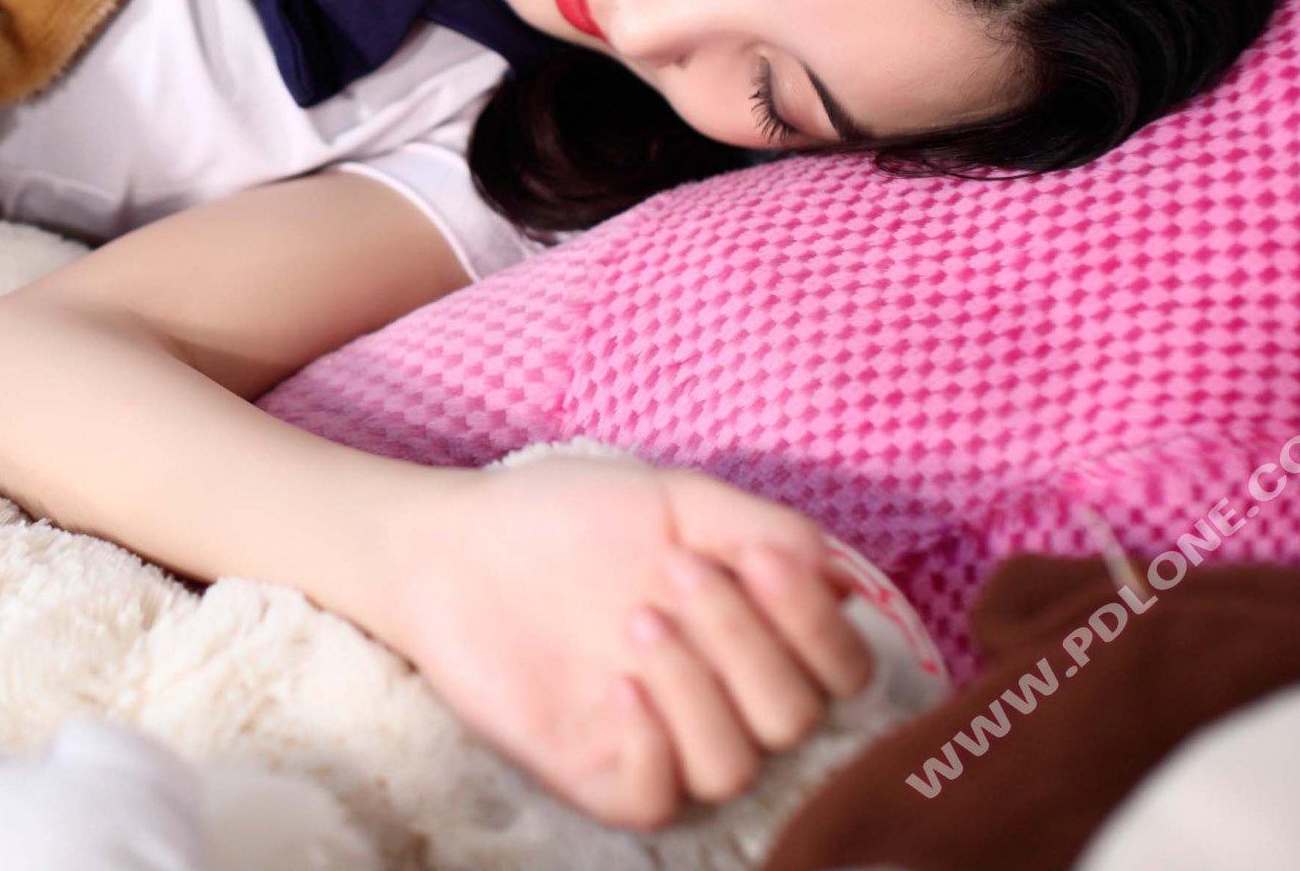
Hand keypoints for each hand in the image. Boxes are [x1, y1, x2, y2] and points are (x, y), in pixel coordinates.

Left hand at [374, 457, 871, 831]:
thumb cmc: (566, 517)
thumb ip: (764, 526)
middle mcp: (721, 697)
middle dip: (746, 639)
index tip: (759, 557)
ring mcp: (663, 742)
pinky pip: (660, 798)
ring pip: (734, 766)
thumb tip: (843, 574)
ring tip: (638, 620)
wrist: (456, 543)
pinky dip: (653, 745)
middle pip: (795, 717)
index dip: (818, 625)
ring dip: (699, 688)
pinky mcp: (600, 775)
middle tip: (674, 569)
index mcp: (754, 635)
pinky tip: (618, 685)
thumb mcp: (674, 500)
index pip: (842, 669)